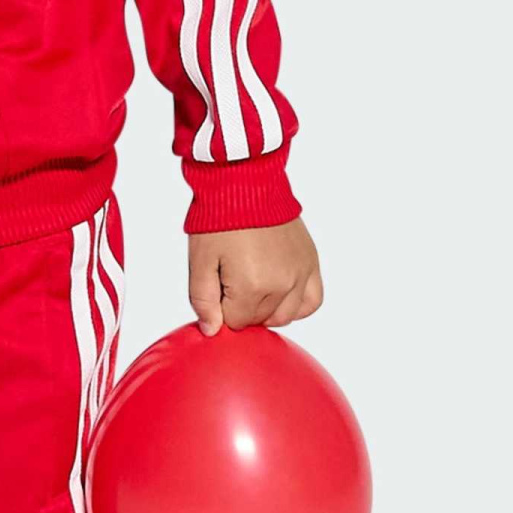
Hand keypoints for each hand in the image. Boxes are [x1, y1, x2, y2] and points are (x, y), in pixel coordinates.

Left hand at [187, 218, 323, 334]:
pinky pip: (312, 301)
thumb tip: (212, 330)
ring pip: (284, 316)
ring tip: (253, 286)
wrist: (245, 182)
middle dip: (241, 307)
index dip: (221, 308)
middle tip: (231, 278)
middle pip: (259, 320)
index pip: (235, 323)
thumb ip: (203, 300)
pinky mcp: (311, 262)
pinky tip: (281, 295)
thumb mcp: (199, 260)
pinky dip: (297, 305)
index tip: (217, 284)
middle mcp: (282, 284)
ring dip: (267, 310)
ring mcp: (300, 274)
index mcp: (252, 286)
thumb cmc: (219, 218)